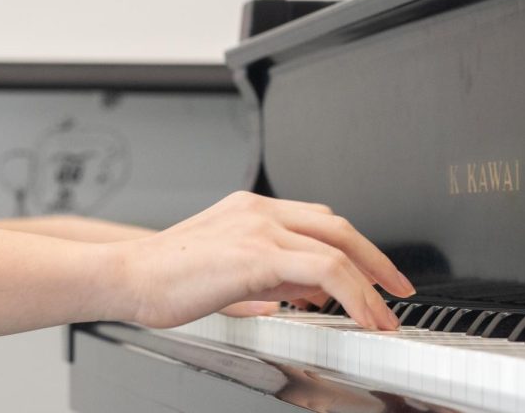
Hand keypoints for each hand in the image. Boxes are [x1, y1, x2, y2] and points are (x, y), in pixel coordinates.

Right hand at [105, 192, 414, 329]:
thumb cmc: (166, 278)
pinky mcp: (258, 253)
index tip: (372, 274)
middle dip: (376, 260)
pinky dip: (353, 293)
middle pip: (338, 226)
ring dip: (371, 282)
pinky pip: (323, 270)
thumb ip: (272, 277)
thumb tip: (310, 294)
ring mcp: (260, 227)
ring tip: (386, 313)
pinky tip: (362, 315)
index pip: (319, 221)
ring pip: (337, 247)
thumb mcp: (230, 273)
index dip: (353, 248)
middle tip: (397, 289)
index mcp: (252, 210)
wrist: (127, 276)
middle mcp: (260, 211)